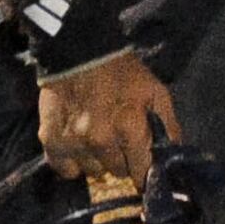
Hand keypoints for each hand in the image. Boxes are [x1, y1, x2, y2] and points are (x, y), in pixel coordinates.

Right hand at [38, 53, 177, 179]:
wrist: (81, 51)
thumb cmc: (123, 73)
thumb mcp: (156, 93)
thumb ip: (168, 126)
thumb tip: (174, 155)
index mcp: (130, 127)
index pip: (142, 170)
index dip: (145, 171)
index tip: (143, 167)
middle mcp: (100, 140)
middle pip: (117, 172)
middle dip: (122, 160)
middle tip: (119, 143)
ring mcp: (73, 141)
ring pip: (92, 172)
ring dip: (97, 161)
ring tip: (98, 140)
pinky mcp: (50, 139)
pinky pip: (65, 169)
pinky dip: (72, 162)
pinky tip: (78, 147)